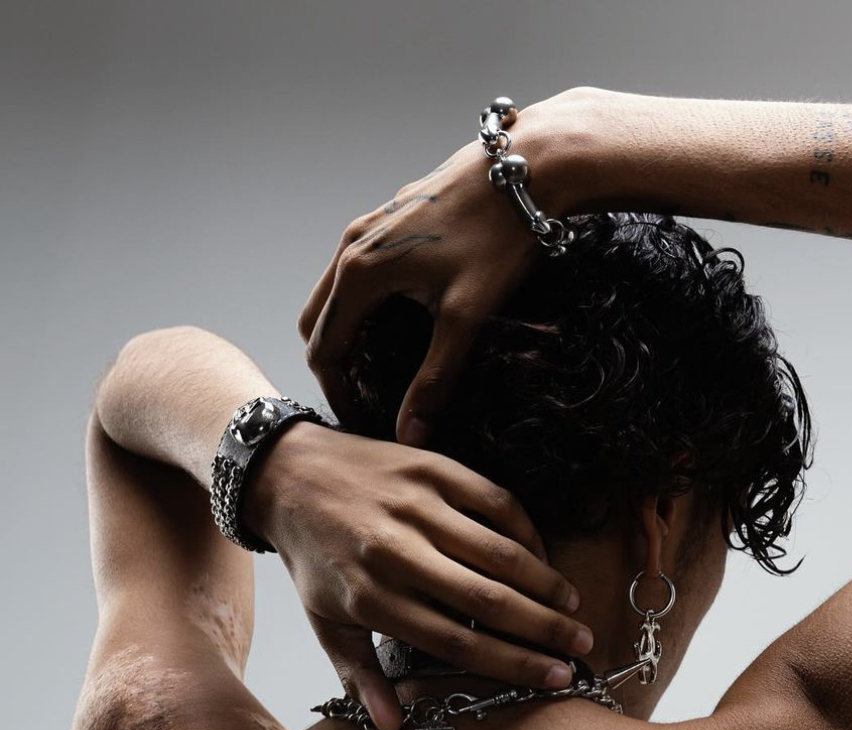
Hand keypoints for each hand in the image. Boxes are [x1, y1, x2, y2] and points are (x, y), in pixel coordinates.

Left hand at [243, 421, 591, 729]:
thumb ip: (361, 676)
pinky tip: (542, 554)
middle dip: (544, 628)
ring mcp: (417, 507)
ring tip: (571, 605)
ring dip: (545, 581)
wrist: (287, 474)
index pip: (459, 641)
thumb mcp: (325, 622)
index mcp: (374, 598)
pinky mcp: (432, 469)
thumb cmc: (313, 556)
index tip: (554, 676)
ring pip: (500, 551)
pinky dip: (527, 531)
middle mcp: (398, 553)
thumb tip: (394, 727)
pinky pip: (496, 502)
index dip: (514, 662)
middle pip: (489, 600)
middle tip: (581, 645)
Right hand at [297, 89, 593, 443]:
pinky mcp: (393, 220)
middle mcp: (353, 245)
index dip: (339, 395)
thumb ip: (434, 379)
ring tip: (383, 374)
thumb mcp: (466, 317)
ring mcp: (370, 227)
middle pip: (318, 322)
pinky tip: (401, 331)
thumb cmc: (498, 238)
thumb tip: (409, 433)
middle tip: (369, 404)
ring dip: (349, 337)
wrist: (528, 169)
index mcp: (360, 271)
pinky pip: (358, 274)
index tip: (363, 423)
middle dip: (336, 367)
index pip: (324, 349)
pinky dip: (364, 310)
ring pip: (336, 295)